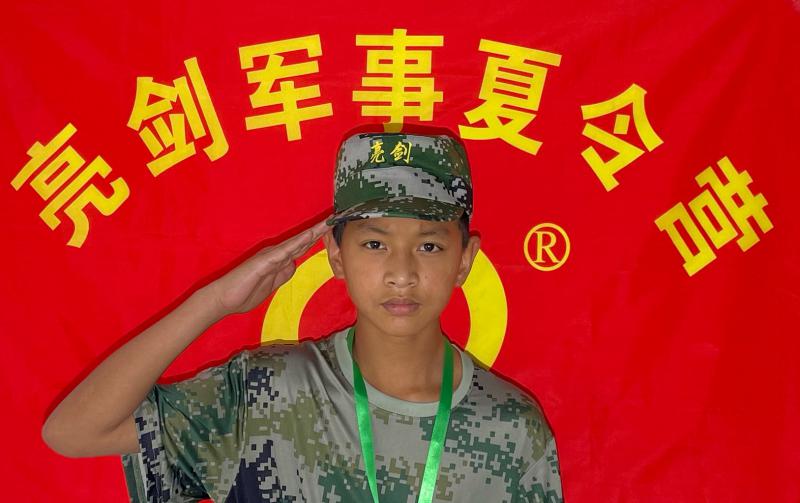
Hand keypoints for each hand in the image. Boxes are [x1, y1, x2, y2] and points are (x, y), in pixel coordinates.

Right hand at [206, 217, 330, 317]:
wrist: (223, 299)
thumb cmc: (243, 293)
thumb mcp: (270, 285)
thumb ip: (281, 275)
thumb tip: (292, 266)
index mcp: (278, 261)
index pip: (301, 248)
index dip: (315, 239)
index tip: (329, 231)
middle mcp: (276, 254)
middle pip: (302, 241)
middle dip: (318, 231)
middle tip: (334, 219)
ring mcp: (270, 256)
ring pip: (296, 242)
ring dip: (312, 232)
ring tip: (327, 222)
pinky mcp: (264, 261)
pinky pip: (285, 250)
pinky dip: (297, 243)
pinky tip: (308, 236)